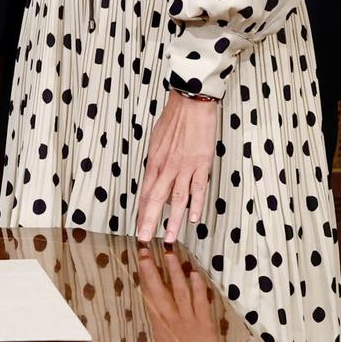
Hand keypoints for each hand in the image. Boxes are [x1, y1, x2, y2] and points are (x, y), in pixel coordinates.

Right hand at [135, 243, 229, 341]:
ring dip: (174, 271)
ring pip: (179, 290)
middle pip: (158, 288)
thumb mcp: (163, 340)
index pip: (147, 292)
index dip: (143, 274)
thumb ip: (160, 319)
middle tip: (146, 249)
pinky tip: (195, 273)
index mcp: (158, 322)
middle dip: (151, 268)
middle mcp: (170, 318)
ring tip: (170, 254)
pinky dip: (198, 286)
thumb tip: (156, 300)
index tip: (139, 257)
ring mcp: (188, 319)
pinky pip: (200, 300)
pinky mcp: (205, 323)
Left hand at [136, 92, 218, 244]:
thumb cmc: (174, 119)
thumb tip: (156, 180)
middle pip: (155, 198)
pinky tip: (193, 218)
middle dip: (149, 220)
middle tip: (144, 238)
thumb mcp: (156, 140)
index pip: (146, 191)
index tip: (138, 226)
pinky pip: (198, 187)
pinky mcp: (201, 163)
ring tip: (169, 237)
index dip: (141, 210)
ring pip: (176, 198)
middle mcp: (167, 166)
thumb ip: (156, 162)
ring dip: (172, 219)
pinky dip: (196, 204)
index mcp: (154, 160)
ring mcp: (184, 166)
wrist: (190, 103)